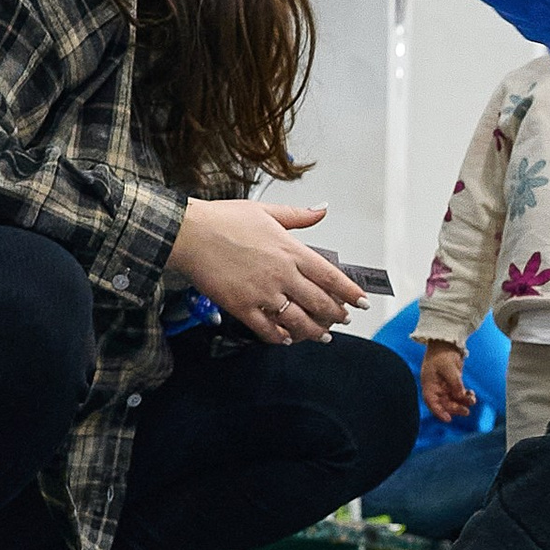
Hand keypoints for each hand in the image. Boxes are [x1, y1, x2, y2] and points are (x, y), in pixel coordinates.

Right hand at [170, 198, 363, 346]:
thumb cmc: (222, 220)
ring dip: (314, 332)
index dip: (350, 293)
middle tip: (343, 319)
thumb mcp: (266, 211)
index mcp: (290, 251)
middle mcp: (282, 275)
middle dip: (336, 315)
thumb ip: (298, 216)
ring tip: (322, 336)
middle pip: (320, 303)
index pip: (331, 277)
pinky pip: (267, 331)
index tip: (361, 302)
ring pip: (299, 322)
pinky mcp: (242, 308)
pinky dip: (280, 338)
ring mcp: (262, 294)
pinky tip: (286, 339)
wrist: (188, 233)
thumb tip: (322, 210)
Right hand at [421, 338, 473, 422]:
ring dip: (462, 402)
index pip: (432, 402)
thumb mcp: (448, 368)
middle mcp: (436, 387)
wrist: (446, 342)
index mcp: (429, 385)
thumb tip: (460, 395)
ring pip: (453, 399)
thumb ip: (455, 383)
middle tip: (466, 411)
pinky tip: (471, 395)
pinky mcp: (452, 383)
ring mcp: (444, 385)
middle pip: (444, 403)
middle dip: (455, 408)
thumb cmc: (442, 354)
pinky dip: (465, 396)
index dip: (439, 412)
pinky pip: (458, 393)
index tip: (448, 419)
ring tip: (472, 400)